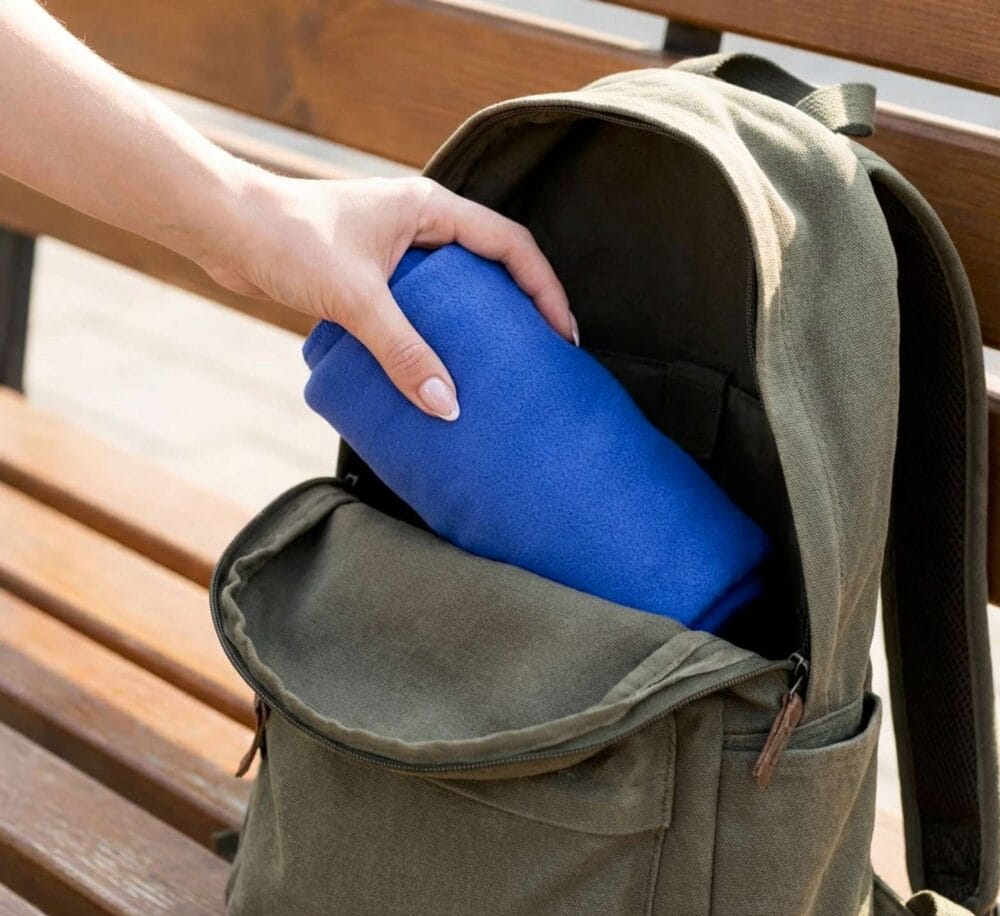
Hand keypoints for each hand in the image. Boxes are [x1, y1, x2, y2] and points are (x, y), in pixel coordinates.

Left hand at [194, 170, 576, 419]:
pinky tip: (437, 369)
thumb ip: (404, 352)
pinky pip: (419, 309)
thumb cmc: (286, 238)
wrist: (222, 227)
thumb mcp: (357, 298)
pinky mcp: (368, 277)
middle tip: (538, 355)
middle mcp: (418, 225)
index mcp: (429, 209)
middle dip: (520, 308)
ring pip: (454, 291)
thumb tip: (447, 405)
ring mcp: (394, 251)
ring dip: (477, 326)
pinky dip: (435, 337)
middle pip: (490, 266)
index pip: (510, 244)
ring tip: (496, 370)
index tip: (562, 333)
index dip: (544, 287)